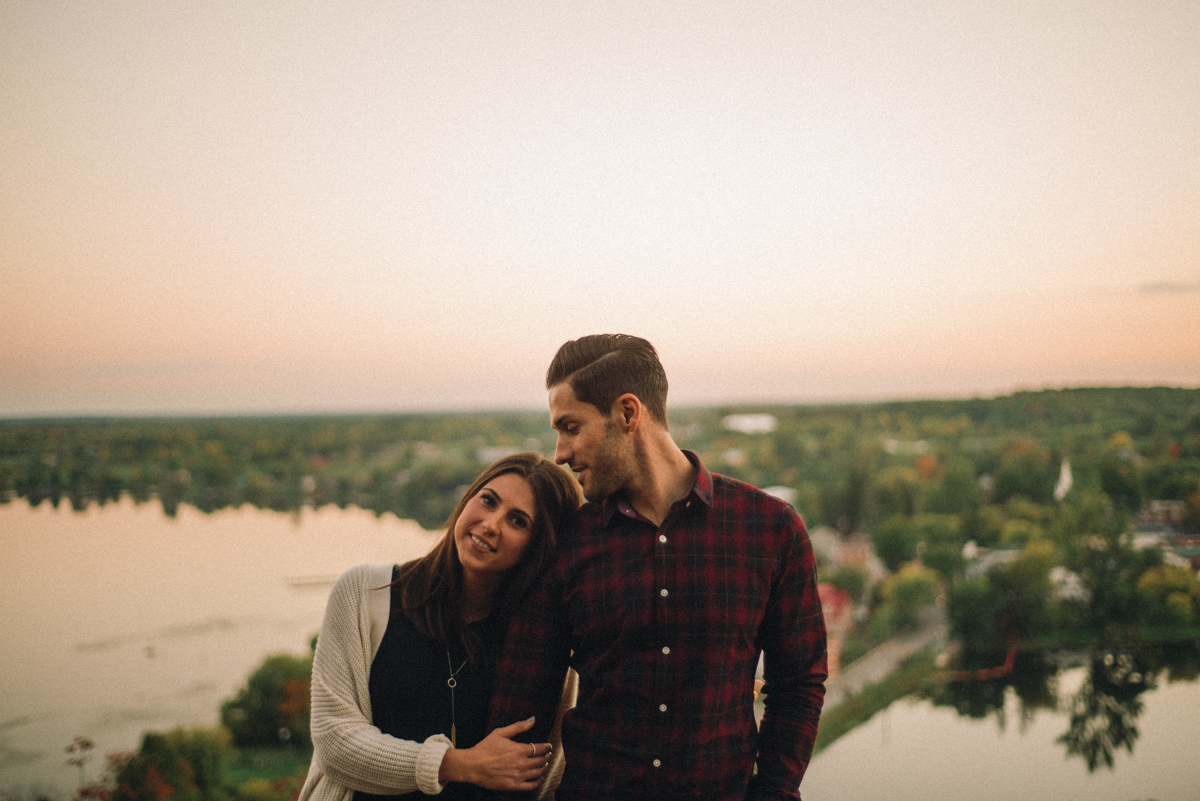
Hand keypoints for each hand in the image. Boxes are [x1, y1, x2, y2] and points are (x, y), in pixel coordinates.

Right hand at [437, 717, 551, 790]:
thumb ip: (518, 726)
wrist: (473, 766)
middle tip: (546, 755)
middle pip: (541, 760)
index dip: (547, 747)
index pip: (541, 748)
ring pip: (538, 772)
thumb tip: (532, 720)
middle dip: (546, 757)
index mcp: (520, 749)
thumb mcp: (500, 733)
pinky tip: (539, 778)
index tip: (549, 746)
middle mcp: (521, 763)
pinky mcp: (514, 785)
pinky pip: (531, 785)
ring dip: (543, 768)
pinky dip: (538, 782)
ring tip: (543, 765)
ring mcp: (518, 775)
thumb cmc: (485, 748)